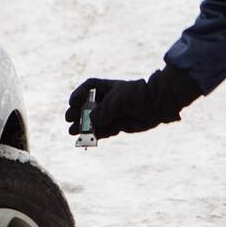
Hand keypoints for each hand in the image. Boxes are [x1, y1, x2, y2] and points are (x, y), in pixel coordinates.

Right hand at [65, 65, 201, 139]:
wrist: (156, 106)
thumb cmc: (136, 96)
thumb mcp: (115, 101)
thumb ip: (102, 111)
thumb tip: (91, 122)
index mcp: (107, 87)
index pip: (88, 88)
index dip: (79, 94)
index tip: (72, 102)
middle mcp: (109, 100)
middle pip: (88, 106)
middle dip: (78, 113)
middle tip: (69, 119)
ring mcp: (114, 113)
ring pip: (95, 121)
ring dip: (83, 126)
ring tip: (72, 132)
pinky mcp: (120, 125)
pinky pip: (104, 131)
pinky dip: (96, 134)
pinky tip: (88, 138)